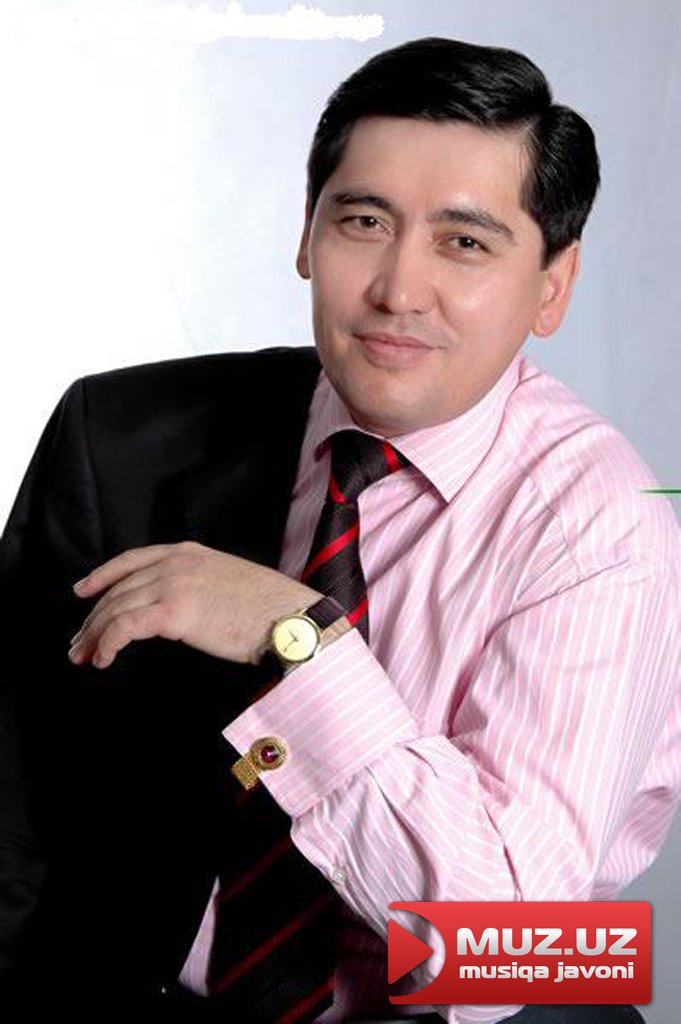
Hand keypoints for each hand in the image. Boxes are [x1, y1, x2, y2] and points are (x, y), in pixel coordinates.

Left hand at [68, 541, 320, 668]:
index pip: (132, 559)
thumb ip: (198, 585)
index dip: (102, 576)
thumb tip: (179, 608)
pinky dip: (108, 644)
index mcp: (189, 552)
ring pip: (115, 608)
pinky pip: (125, 627)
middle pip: (118, 588)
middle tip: (79, 642)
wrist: (288, 617)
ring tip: (86, 656)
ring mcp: (173, 583)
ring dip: (95, 636)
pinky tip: (105, 659)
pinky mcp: (173, 611)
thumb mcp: (227, 581)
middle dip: (92, 617)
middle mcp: (176, 562)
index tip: (83, 591)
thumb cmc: (269, 608)